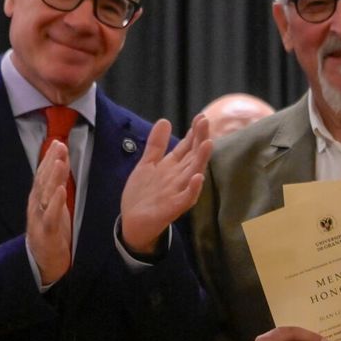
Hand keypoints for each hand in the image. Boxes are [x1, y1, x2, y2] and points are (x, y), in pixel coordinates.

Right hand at [27, 140, 74, 285]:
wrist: (42, 261)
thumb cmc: (50, 230)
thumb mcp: (53, 206)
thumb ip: (55, 186)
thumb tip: (61, 164)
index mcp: (38, 198)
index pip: (43, 174)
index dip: (50, 158)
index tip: (58, 143)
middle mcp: (36, 205)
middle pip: (43, 180)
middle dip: (51, 162)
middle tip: (59, 145)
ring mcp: (39, 218)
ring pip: (45, 194)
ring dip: (52, 177)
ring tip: (59, 162)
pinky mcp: (46, 232)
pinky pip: (50, 215)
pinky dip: (54, 202)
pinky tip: (60, 191)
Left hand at [120, 115, 213, 254]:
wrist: (133, 223)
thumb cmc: (143, 195)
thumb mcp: (147, 164)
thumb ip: (156, 144)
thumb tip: (165, 120)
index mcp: (173, 166)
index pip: (187, 146)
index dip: (193, 132)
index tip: (201, 117)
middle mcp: (179, 177)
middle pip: (193, 156)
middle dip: (200, 139)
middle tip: (205, 121)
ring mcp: (177, 192)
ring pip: (193, 173)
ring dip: (201, 160)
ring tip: (207, 143)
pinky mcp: (173, 208)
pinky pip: (186, 198)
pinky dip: (193, 189)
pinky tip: (198, 178)